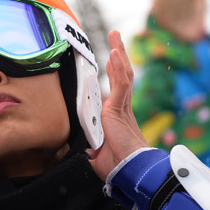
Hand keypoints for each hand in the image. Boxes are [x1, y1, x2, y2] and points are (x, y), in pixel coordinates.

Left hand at [89, 30, 148, 180]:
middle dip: (118, 56)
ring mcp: (122, 108)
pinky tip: (114, 52)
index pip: (115, 90)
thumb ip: (88, 148)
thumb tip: (78, 149)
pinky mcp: (119, 109)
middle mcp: (122, 109)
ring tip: (115, 36)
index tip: (110, 59)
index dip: (114, 73)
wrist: (130, 173)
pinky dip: (117, 67)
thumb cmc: (118, 168)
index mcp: (117, 118)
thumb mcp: (95, 156)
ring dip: (118, 54)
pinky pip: (120, 84)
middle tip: (115, 39)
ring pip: (122, 75)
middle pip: (121, 76)